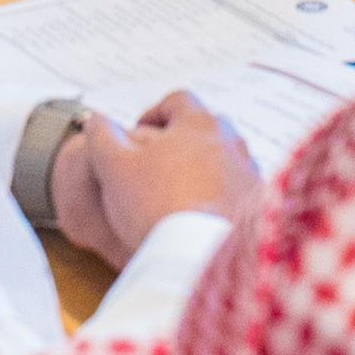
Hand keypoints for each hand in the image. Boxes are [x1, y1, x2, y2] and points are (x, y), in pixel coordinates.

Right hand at [53, 92, 257, 268]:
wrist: (203, 254)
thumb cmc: (158, 205)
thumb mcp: (115, 168)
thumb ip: (103, 138)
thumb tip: (96, 121)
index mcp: (199, 122)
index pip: (178, 100)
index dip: (154, 112)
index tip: (138, 131)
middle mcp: (232, 141)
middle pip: (204, 129)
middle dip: (179, 141)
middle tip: (156, 163)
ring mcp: (249, 172)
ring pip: (221, 160)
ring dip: (200, 169)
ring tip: (176, 193)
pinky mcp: (258, 204)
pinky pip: (235, 190)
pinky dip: (217, 195)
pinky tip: (198, 216)